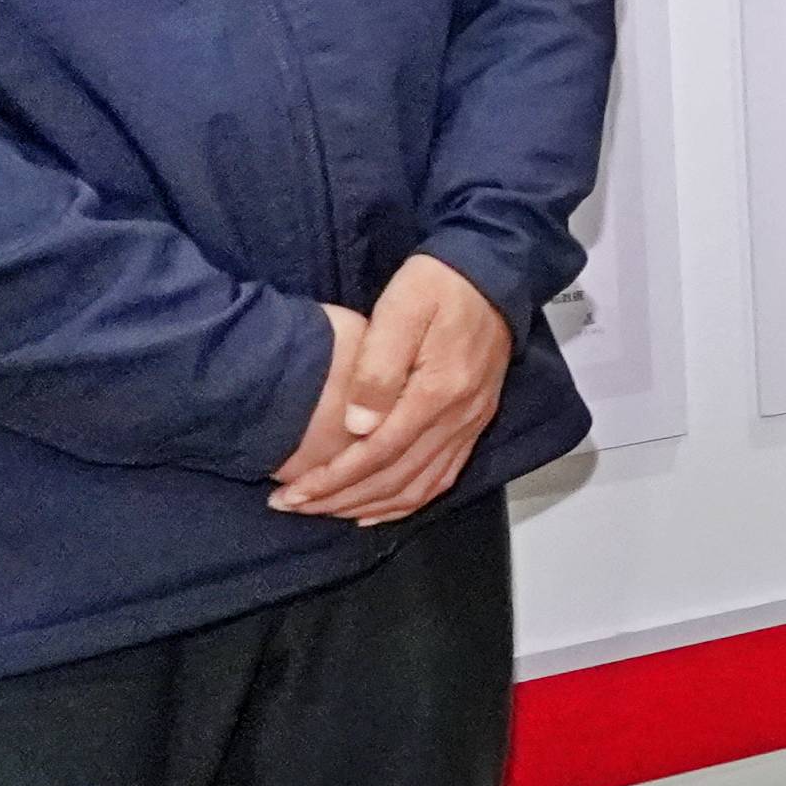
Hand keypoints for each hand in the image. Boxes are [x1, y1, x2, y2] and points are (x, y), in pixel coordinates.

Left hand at [275, 251, 513, 522]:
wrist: (491, 273)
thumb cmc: (438, 286)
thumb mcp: (400, 310)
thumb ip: (378, 368)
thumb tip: (357, 426)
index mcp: (439, 391)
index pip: (379, 453)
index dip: (333, 480)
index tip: (294, 493)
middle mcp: (459, 417)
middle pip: (396, 479)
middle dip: (340, 500)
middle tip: (295, 507)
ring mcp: (470, 424)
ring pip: (419, 487)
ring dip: (370, 506)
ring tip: (327, 511)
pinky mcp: (474, 422)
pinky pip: (442, 478)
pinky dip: (408, 502)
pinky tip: (379, 507)